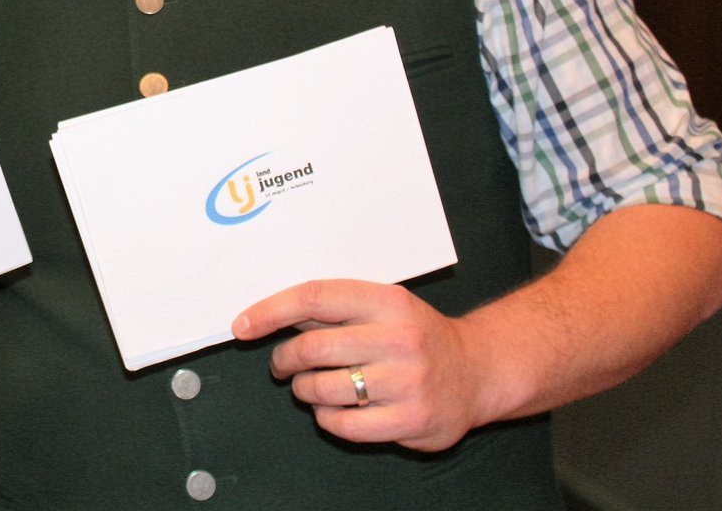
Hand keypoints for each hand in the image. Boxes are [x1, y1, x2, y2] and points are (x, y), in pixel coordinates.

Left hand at [233, 279, 489, 452]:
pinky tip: (335, 409)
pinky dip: (326, 418)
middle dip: (284, 359)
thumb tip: (271, 313)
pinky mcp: (411, 420)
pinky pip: (343, 425)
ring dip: (304, 390)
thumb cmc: (416, 335)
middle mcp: (400, 339)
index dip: (271, 311)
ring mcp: (408, 382)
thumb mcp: (384, 307)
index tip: (243, 325)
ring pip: (322, 389)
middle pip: (312, 348)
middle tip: (281, 365)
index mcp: (388, 301)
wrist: (478, 371)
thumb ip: (335, 309)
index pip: (316, 298)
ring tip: (310, 386)